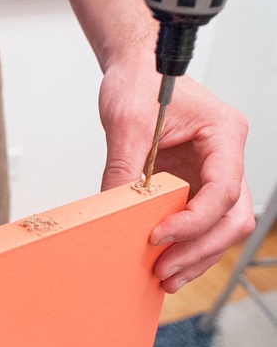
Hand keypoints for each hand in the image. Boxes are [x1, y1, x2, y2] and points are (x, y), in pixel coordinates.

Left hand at [99, 58, 255, 292]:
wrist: (137, 70)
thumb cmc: (141, 81)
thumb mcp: (127, 122)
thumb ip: (125, 167)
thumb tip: (115, 211)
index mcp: (223, 133)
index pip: (223, 188)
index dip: (194, 220)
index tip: (158, 235)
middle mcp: (225, 156)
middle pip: (231, 216)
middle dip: (199, 249)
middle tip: (164, 270)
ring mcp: (211, 171)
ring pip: (220, 225)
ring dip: (196, 254)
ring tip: (165, 276)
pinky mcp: (193, 182)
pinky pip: (199, 220)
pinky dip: (186, 243)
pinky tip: (164, 260)